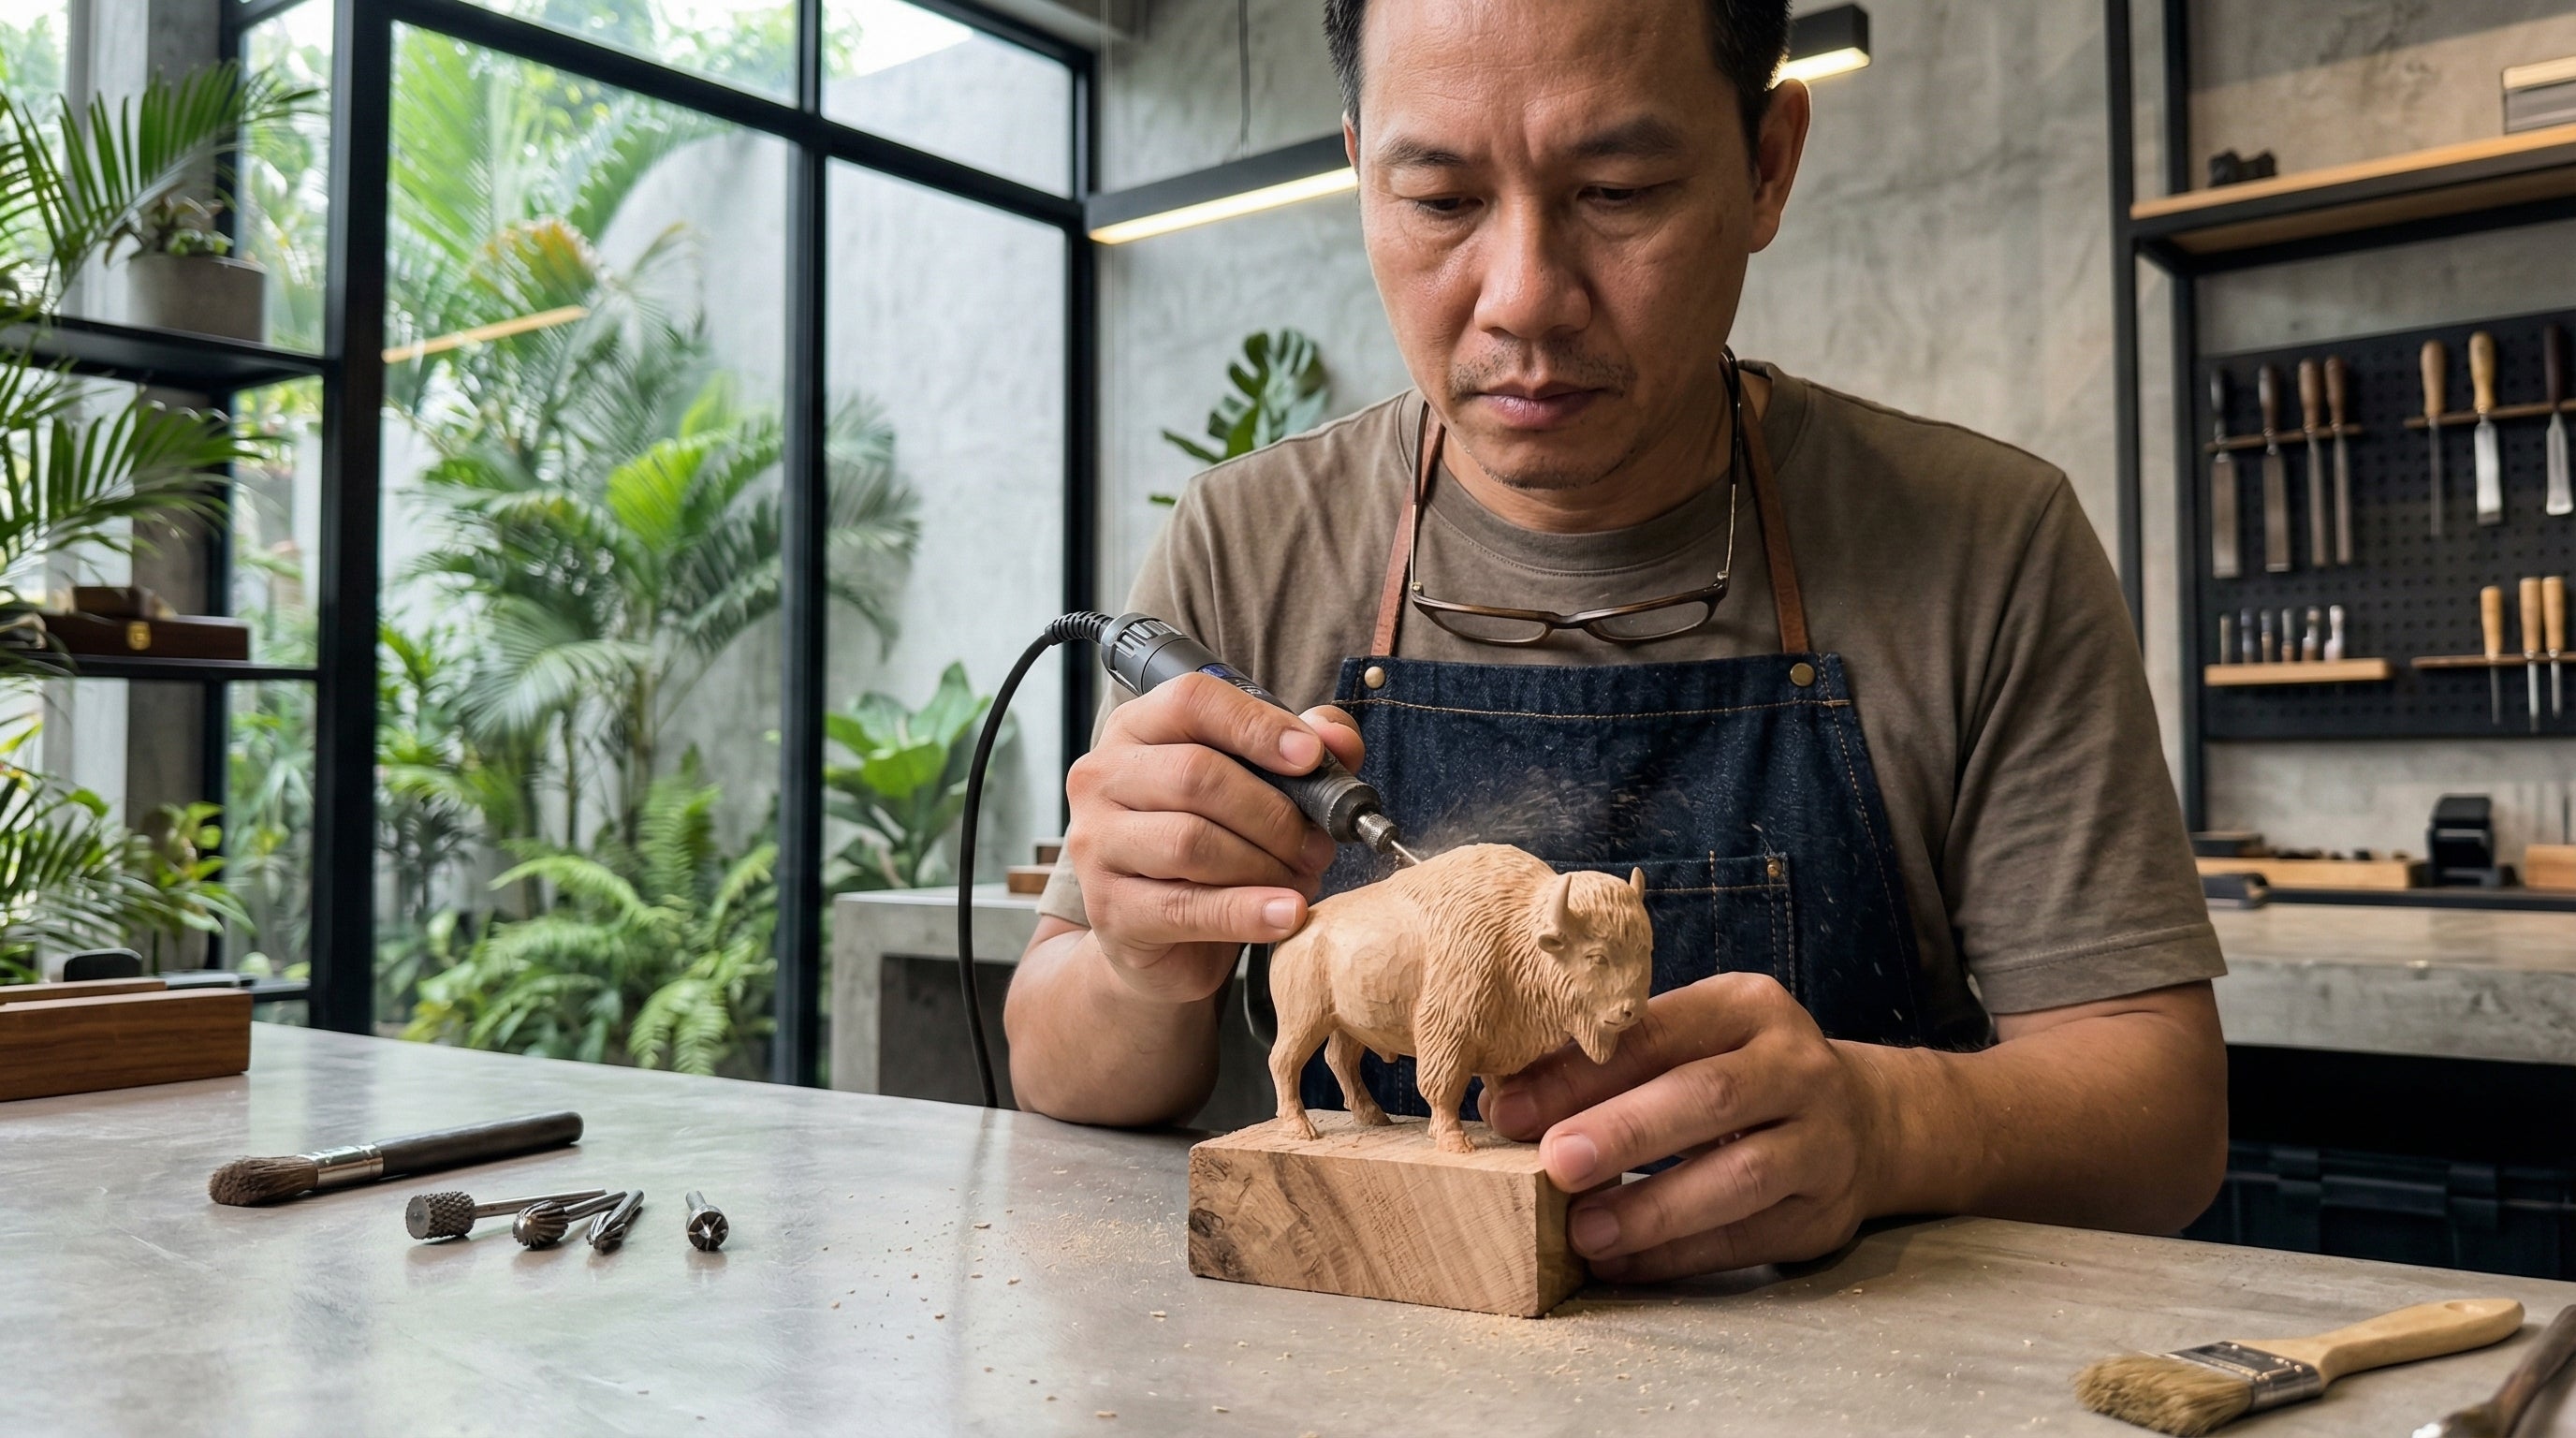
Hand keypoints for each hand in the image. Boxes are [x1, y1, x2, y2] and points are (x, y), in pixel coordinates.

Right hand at [1061, 673, 1363, 1003]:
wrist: (1164, 939)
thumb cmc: (1210, 848)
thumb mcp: (1256, 788)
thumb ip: (1301, 753)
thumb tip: (1336, 737)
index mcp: (1137, 730)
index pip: (1191, 701)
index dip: (1257, 725)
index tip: (1310, 757)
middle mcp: (1102, 778)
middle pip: (1196, 774)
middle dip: (1273, 813)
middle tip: (1316, 844)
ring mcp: (1096, 844)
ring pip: (1191, 841)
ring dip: (1265, 863)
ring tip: (1301, 880)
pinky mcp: (1109, 910)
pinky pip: (1188, 907)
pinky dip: (1250, 912)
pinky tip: (1289, 913)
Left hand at [1480, 971, 1895, 1280]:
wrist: (1864, 1121)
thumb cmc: (1740, 1073)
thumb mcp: (1693, 1041)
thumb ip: (1615, 1062)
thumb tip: (1506, 1101)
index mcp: (1748, 1006)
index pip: (1658, 1033)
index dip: (1581, 1072)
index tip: (1511, 1110)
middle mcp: (1797, 1067)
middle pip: (1709, 1096)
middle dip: (1624, 1132)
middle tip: (1554, 1164)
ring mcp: (1822, 1142)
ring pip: (1738, 1176)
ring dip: (1653, 1208)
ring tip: (1583, 1232)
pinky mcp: (1824, 1214)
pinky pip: (1746, 1240)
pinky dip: (1677, 1256)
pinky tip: (1620, 1264)